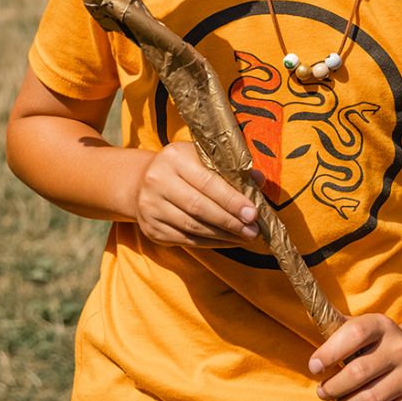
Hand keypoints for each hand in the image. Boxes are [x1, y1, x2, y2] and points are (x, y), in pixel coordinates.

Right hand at [132, 142, 258, 247]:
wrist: (143, 182)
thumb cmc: (184, 168)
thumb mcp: (203, 158)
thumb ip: (230, 168)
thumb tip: (258, 180)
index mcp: (174, 157)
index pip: (208, 182)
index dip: (232, 200)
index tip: (254, 213)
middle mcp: (157, 180)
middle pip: (199, 207)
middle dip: (230, 221)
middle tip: (253, 230)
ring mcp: (151, 206)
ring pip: (193, 226)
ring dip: (223, 235)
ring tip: (245, 237)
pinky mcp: (151, 228)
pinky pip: (186, 239)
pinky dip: (210, 243)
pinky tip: (227, 241)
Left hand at [309, 314, 401, 400]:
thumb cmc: (377, 346)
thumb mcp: (361, 328)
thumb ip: (335, 324)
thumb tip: (310, 313)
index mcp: (383, 326)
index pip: (355, 333)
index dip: (329, 352)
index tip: (314, 367)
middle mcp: (401, 349)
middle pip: (358, 372)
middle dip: (332, 387)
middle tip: (322, 392)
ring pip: (369, 399)